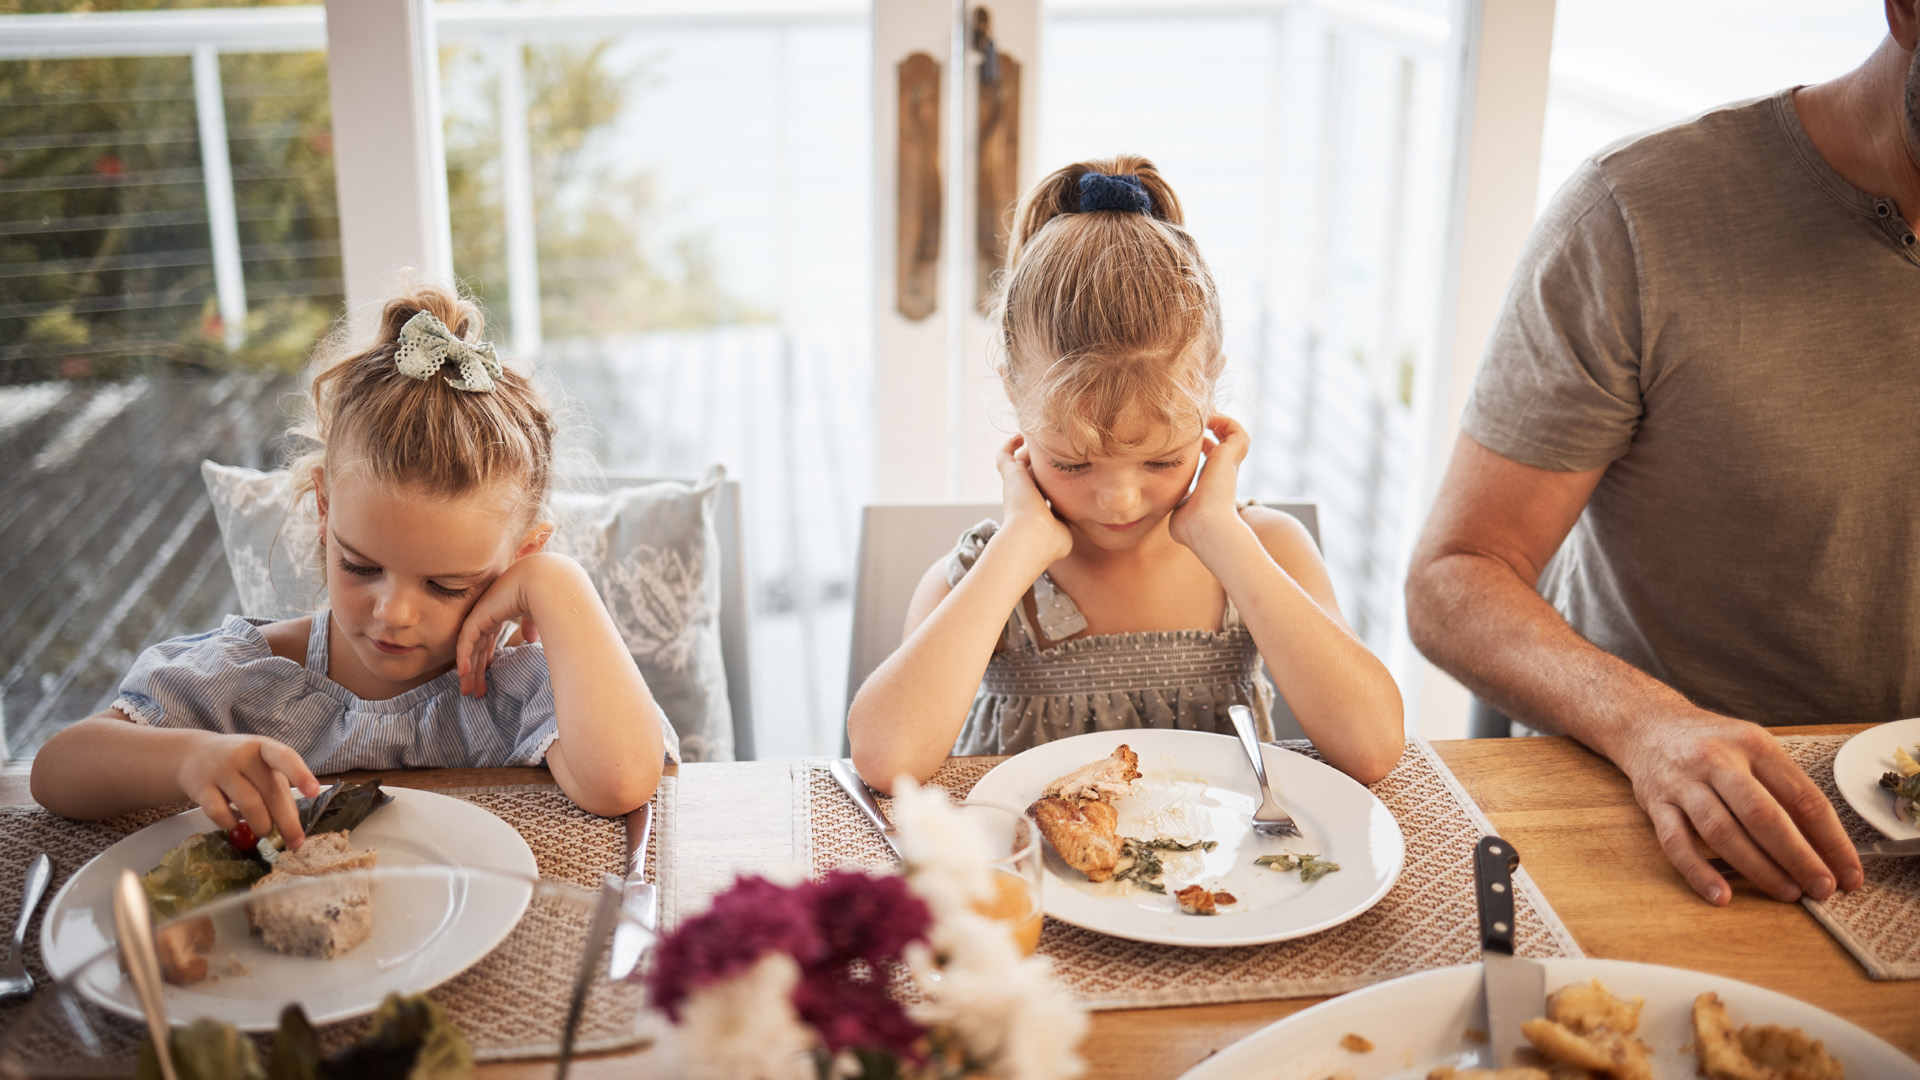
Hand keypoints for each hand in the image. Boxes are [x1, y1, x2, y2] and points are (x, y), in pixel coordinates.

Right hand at [176, 734, 319, 849]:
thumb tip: (294, 825)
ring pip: (248, 805)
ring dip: (262, 825)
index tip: (314, 792)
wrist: (194, 754)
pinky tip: (235, 822)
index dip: (300, 774)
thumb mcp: (263, 767)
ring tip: (265, 831)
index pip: (284, 757)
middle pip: (270, 792)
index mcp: (263, 747)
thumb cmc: (240, 764)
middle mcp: (242, 755)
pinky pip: (220, 814)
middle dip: (287, 822)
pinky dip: (231, 824)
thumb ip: (280, 790)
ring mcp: (219, 770)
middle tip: (296, 842)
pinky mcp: (200, 788)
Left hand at [456, 553, 562, 697]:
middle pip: (477, 648)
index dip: (487, 659)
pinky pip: (466, 642)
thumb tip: (531, 640)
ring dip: (469, 671)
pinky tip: (463, 675)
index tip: (488, 678)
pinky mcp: (478, 617)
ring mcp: (481, 616)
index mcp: (501, 613)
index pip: (489, 640)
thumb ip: (530, 626)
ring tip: (467, 691)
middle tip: (474, 692)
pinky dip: (464, 659)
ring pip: (469, 650)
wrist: (545, 582)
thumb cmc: (547, 596)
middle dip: (476, 671)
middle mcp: (488, 615)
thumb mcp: (537, 616)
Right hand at [998, 435, 1072, 565]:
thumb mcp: (1065, 530)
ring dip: (1027, 453)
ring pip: (1018, 463)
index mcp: (1035, 509)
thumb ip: (1069, 520)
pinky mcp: (1010, 476)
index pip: (1041, 492)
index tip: (1061, 474)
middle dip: (1038, 465)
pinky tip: (1019, 436)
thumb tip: (1078, 516)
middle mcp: (1023, 496)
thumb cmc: (1050, 539)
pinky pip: (1004, 456)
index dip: (1049, 484)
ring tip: (1037, 439)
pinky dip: (1009, 445)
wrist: (1032, 537)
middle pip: (1031, 474)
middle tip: (1051, 450)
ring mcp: (1015, 486)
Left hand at [1169, 415, 1249, 550]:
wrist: (1205, 526)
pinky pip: (1235, 429)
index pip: (1211, 459)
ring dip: (1219, 421)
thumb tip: (1163, 504)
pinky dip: (1224, 420)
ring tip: (1203, 413)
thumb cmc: (1190, 526)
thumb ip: (1174, 501)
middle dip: (1212, 429)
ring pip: (1234, 434)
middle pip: (1224, 443)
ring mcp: (1229, 463)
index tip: (1185, 441)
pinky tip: (1207, 418)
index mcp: (1211, 482)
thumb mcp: (1178, 510)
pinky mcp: (1230, 455)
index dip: (1201, 446)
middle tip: (1195, 420)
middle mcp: (1223, 471)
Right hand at [1619, 709, 1862, 904]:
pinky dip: (1699, 872)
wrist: (1648, 724)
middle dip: (1798, 857)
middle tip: (1822, 888)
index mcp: (1753, 744)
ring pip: (1722, 832)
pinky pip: (1676, 843)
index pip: (1802, 797)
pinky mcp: (1655, 803)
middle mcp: (1717, 760)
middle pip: (1763, 815)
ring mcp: (1682, 782)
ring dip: (1758, 868)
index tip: (1848, 872)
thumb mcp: (1754, 747)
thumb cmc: (1712, 743)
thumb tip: (1823, 846)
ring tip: (1787, 892)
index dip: (1831, 840)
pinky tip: (1721, 895)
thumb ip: (1784, 788)